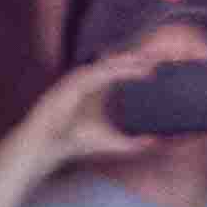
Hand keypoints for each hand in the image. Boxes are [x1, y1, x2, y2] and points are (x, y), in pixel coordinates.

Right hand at [30, 42, 185, 166]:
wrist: (50, 147)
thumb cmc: (77, 141)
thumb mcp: (113, 141)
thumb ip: (134, 143)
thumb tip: (157, 143)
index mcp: (98, 89)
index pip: (120, 72)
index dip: (137, 68)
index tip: (156, 70)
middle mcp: (89, 80)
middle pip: (115, 63)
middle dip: (134, 59)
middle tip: (156, 58)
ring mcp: (78, 80)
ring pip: (105, 65)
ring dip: (124, 61)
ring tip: (143, 62)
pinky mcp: (70, 83)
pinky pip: (92, 72)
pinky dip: (108, 70)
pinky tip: (123, 68)